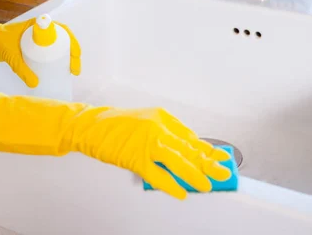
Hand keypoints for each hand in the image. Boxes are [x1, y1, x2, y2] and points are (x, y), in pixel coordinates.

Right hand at [0, 93, 231, 199]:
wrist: (90, 125)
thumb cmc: (116, 125)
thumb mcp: (145, 120)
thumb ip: (165, 132)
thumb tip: (187, 149)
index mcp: (162, 118)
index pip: (190, 137)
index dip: (206, 150)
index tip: (219, 158)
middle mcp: (157, 129)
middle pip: (188, 149)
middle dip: (207, 163)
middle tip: (221, 172)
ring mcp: (146, 143)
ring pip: (177, 161)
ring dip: (194, 174)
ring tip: (206, 185)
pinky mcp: (135, 157)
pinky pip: (157, 175)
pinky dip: (171, 185)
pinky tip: (181, 192)